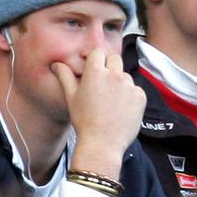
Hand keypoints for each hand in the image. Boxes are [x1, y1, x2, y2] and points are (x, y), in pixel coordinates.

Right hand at [52, 49, 146, 178]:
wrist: (102, 143)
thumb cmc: (83, 121)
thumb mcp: (71, 97)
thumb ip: (65, 77)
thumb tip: (56, 64)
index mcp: (95, 72)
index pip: (98, 52)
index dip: (96, 60)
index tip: (94, 69)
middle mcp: (114, 74)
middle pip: (115, 59)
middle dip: (109, 67)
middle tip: (104, 86)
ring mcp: (129, 85)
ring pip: (125, 76)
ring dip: (120, 83)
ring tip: (112, 103)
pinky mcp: (140, 96)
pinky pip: (136, 90)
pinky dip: (131, 97)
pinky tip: (122, 110)